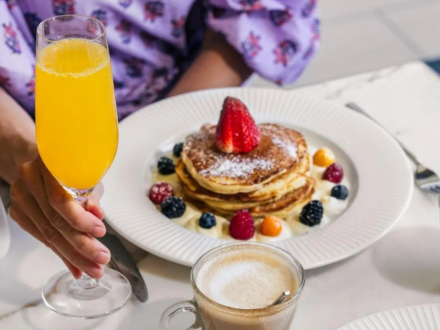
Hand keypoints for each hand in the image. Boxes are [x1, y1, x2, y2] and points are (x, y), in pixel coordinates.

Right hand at [9, 156, 109, 278]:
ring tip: (93, 268)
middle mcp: (29, 181)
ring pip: (48, 234)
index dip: (80, 219)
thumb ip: (90, 197)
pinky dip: (61, 253)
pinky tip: (76, 266)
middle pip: (55, 221)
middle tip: (101, 259)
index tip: (100, 232)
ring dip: (74, 255)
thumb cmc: (69, 168)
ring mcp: (21, 198)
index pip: (60, 199)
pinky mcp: (18, 212)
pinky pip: (42, 238)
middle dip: (81, 245)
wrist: (40, 163)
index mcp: (47, 165)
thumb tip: (98, 216)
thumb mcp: (85, 175)